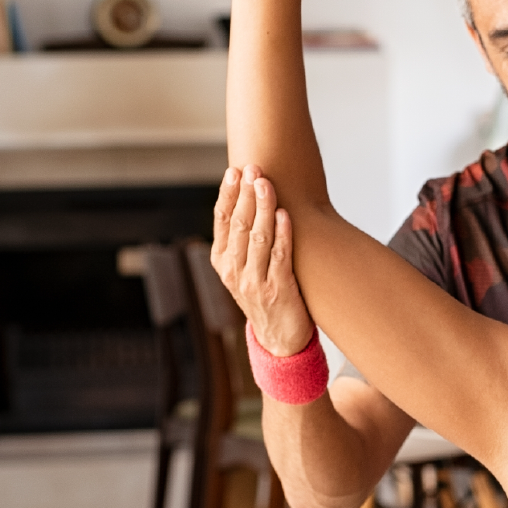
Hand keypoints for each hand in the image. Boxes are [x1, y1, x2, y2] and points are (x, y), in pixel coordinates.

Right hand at [211, 165, 315, 355]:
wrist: (278, 339)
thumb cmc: (264, 294)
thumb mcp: (243, 269)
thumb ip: (242, 240)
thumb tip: (246, 196)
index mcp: (222, 262)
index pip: (222, 221)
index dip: (228, 194)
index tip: (234, 171)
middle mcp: (233, 271)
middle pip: (239, 224)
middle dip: (246, 194)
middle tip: (254, 168)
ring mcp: (254, 282)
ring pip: (257, 238)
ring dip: (262, 208)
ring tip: (267, 184)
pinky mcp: (277, 291)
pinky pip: (279, 257)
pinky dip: (282, 234)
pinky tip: (284, 215)